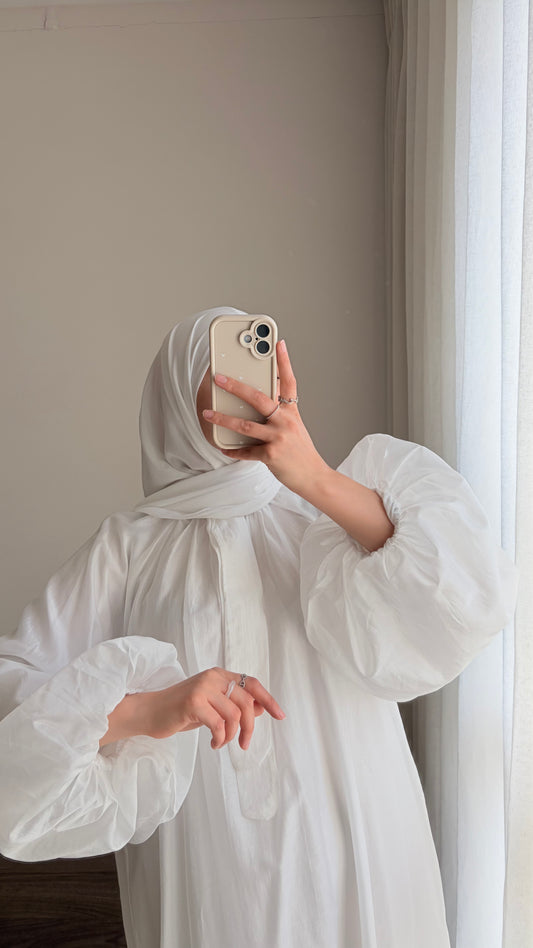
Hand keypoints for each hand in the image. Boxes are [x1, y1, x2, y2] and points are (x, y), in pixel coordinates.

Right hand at [100, 667, 284, 750]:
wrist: (150, 712)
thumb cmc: (180, 710)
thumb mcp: (212, 706)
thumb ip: (233, 704)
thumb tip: (262, 708)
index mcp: (219, 675)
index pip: (252, 683)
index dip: (269, 699)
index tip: (280, 716)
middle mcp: (213, 677)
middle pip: (247, 702)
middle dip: (249, 728)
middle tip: (244, 744)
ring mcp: (203, 687)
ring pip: (234, 715)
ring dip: (231, 736)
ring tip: (221, 742)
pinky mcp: (193, 702)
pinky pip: (218, 725)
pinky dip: (220, 739)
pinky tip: (212, 743)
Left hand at [202, 339, 331, 496]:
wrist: (314, 477)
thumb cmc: (301, 451)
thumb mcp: (295, 426)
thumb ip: (280, 413)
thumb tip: (261, 399)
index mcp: (292, 412)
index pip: (289, 381)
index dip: (284, 361)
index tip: (278, 343)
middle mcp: (286, 422)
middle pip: (258, 398)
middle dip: (236, 386)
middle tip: (219, 377)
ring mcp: (278, 438)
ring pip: (245, 424)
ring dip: (223, 418)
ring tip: (208, 413)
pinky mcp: (271, 455)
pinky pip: (246, 451)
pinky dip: (233, 450)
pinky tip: (224, 448)